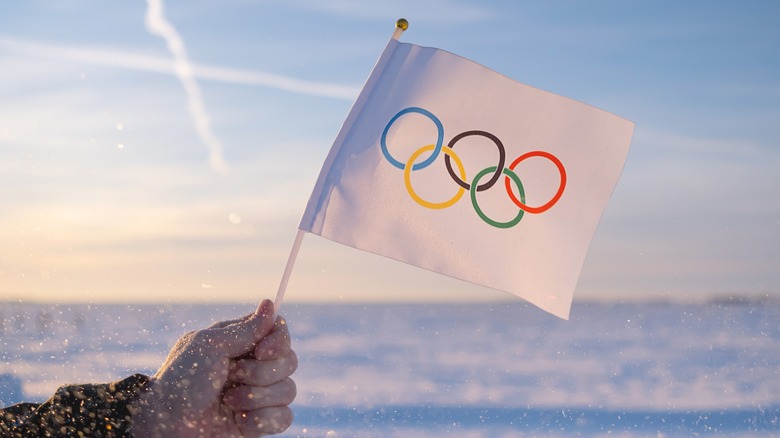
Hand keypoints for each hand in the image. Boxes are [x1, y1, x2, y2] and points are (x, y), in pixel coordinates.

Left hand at [131, 299, 296, 436]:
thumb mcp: (210, 346)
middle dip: (261, 372)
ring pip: (288, 390)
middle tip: (232, 376)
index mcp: (241, 344)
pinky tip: (240, 421)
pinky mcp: (261, 422)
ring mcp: (259, 395)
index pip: (279, 332)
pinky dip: (262, 419)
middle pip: (289, 361)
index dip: (278, 341)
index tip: (261, 351)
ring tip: (229, 402)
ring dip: (257, 397)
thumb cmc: (182, 382)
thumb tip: (270, 303)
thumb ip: (245, 329)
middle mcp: (254, 367)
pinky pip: (284, 418)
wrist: (167, 426)